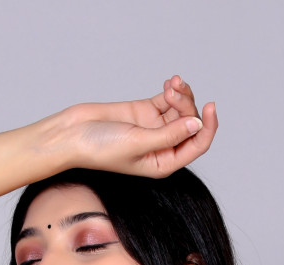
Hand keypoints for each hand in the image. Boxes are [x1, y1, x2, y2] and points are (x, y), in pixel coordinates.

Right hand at [53, 75, 217, 178]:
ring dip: (181, 94)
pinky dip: (174, 89)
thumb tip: (196, 124)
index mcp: (163, 163)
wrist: (73, 134)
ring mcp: (154, 128)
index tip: (209, 106)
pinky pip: (169, 99)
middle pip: (190, 123)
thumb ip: (168, 135)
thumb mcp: (138, 143)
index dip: (208, 127)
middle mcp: (162, 147)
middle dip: (187, 105)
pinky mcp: (145, 112)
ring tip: (170, 86)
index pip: (196, 146)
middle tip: (171, 94)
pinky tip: (171, 82)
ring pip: (181, 109)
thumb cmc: (99, 149)